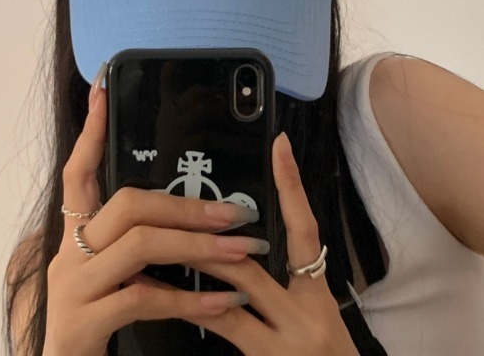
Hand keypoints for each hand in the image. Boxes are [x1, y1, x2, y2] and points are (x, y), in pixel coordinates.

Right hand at [43, 73, 267, 355]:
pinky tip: (223, 300)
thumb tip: (196, 215)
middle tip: (234, 214)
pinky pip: (143, 298)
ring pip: (140, 245)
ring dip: (198, 247)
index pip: (79, 171)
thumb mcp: (117, 268)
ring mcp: (74, 285)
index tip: (103, 91)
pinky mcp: (83, 321)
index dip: (92, 132)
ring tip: (241, 251)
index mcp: (79, 231)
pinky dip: (190, 299)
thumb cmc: (102, 310)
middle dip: (186, 206)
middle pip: (127, 205)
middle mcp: (71, 251)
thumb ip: (142, 239)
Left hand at [181, 133, 359, 355]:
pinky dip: (195, 310)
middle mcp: (308, 311)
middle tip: (180, 209)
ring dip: (197, 265)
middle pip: (253, 260)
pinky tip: (166, 297)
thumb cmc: (323, 355)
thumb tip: (243, 250)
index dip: (292, 186)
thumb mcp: (313, 317)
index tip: (279, 147)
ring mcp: (288, 339)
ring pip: (235, 290)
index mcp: (319, 294)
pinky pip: (226, 328)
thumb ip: (286, 285)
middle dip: (213, 236)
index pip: (304, 230)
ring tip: (160, 247)